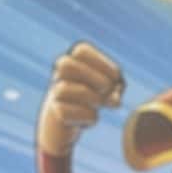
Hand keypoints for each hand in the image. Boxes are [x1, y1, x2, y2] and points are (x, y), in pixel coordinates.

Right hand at [38, 41, 122, 158]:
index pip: (81, 51)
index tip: (116, 76)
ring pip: (63, 89)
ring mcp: (55, 92)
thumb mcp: (109, 90)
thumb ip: (116, 88)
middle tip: (107, 88)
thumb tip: (114, 98)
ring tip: (100, 104)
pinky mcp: (56, 112)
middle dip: (91, 76)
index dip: (101, 62)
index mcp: (73, 61)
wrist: (65, 120)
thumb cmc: (91, 98)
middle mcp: (60, 74)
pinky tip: (93, 117)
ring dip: (91, 97)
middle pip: (65, 65)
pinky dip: (86, 116)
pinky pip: (65, 112)